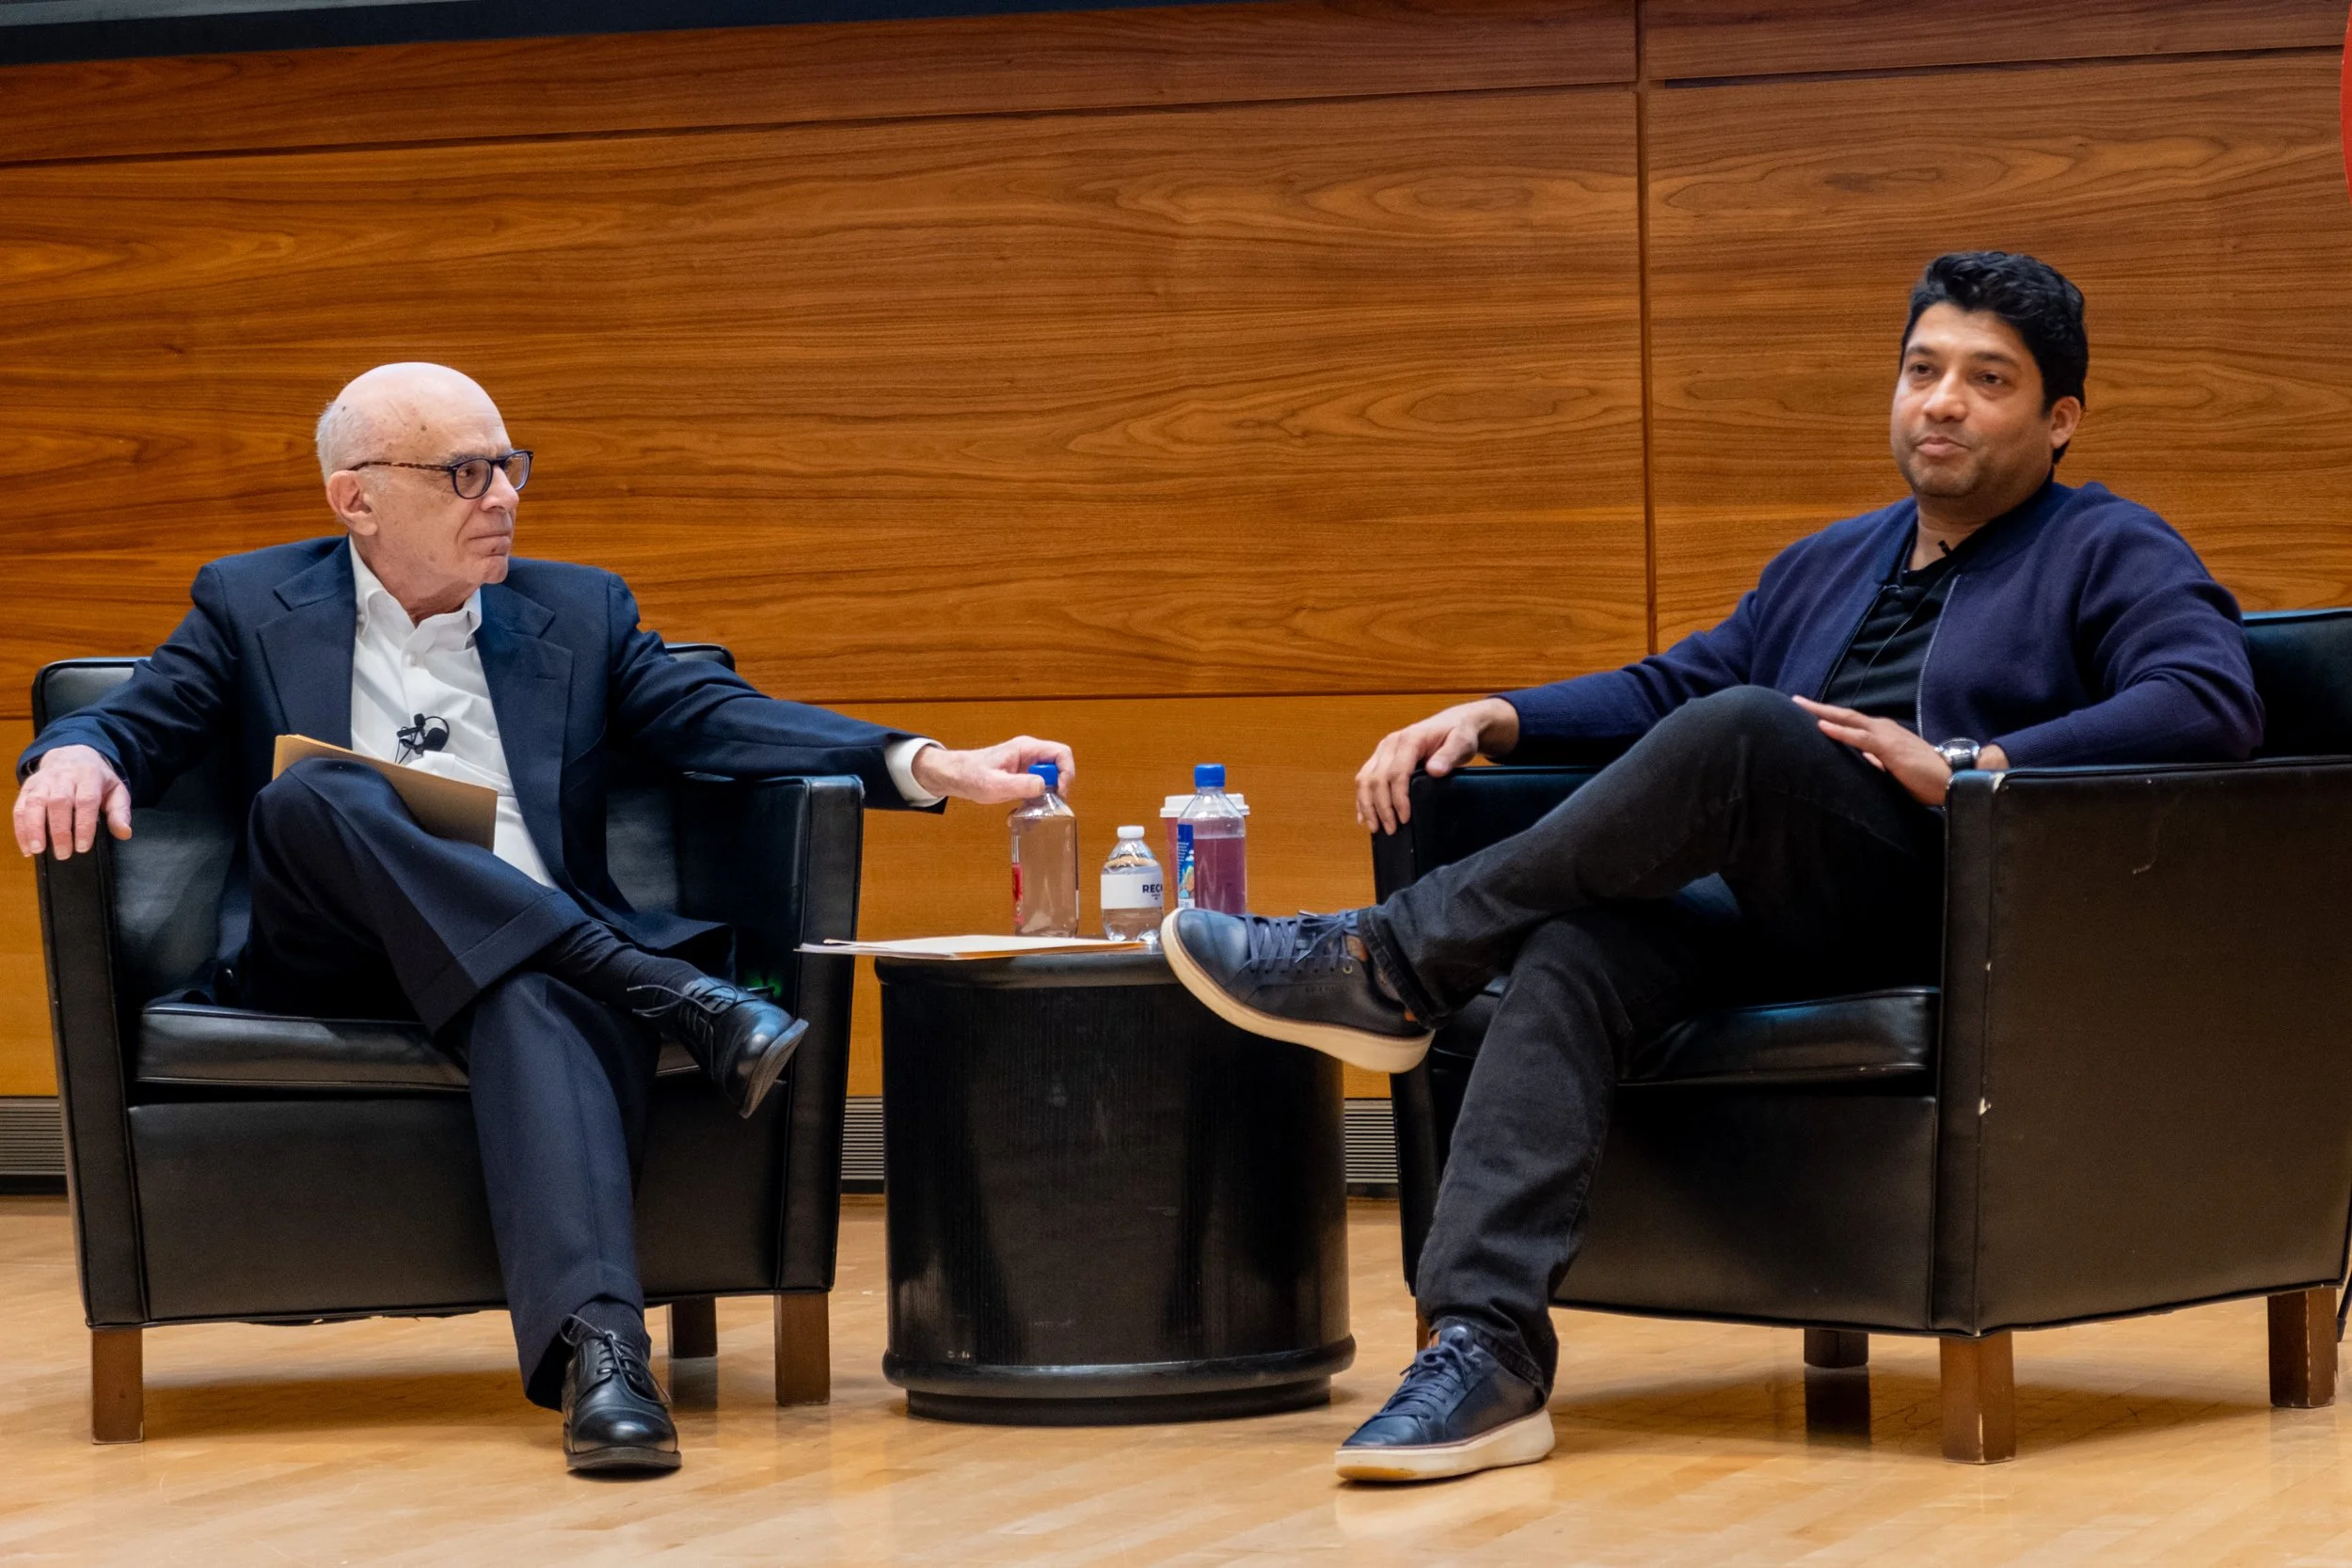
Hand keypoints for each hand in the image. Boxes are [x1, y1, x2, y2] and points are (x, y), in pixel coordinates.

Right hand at [14, 745, 132, 859]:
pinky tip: (26, 846)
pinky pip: (20, 806)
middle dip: (60, 831)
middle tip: (63, 854)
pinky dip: (20, 827)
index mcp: (89, 776)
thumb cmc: (97, 779)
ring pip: (35, 803)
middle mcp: (64, 776)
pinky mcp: (28, 787)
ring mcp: (43, 781)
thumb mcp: (116, 791)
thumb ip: (120, 812)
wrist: (72, 755)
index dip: (83, 825)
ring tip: (38, 850)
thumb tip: (125, 833)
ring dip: (34, 828)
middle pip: (59, 802)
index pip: (86, 801)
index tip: (82, 847)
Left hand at [910, 736, 1077, 804]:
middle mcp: (1031, 755)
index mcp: (1026, 749)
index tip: (1059, 792)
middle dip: (1057, 788)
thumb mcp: (994, 783)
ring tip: (1031, 812)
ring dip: (1045, 798)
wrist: (956, 776)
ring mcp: (1028, 766)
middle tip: (1047, 806)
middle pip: (1059, 768)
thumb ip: (1019, 784)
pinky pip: (1038, 788)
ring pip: (1051, 780)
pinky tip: (1020, 811)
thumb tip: (1043, 785)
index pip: (1061, 753)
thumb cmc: (970, 775)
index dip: (1067, 772)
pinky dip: (1034, 801)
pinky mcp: (1023, 777)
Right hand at [1355, 697, 1520, 834]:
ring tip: (1375, 827)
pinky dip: (1363, 798)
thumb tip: (1434, 770)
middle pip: (1376, 779)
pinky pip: (1366, 778)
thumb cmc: (1458, 733)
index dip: (1398, 798)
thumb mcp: (1461, 742)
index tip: (1404, 818)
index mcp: (1409, 739)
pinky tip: (1364, 815)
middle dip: (1382, 808)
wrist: (1455, 723)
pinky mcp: (1381, 757)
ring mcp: (1383, 750)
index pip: (1396, 773)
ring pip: (1365, 779)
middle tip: (1391, 829)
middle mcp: (1391, 744)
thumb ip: (1449, 756)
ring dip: (1368, 805)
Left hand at [1790, 697, 2006, 805]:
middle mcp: (1883, 728)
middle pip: (1845, 715)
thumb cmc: (1924, 776)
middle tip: (1795, 700)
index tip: (1808, 711)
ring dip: (1823, 713)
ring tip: (1801, 707)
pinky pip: (1860, 737)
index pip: (1851, 722)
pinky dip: (1840, 731)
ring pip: (1849, 720)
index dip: (1829, 716)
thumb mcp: (1894, 768)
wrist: (1951, 779)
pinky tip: (1822, 726)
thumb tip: (1862, 759)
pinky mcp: (1889, 747)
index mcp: (1883, 734)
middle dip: (1819, 708)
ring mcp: (1886, 735)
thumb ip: (1877, 761)